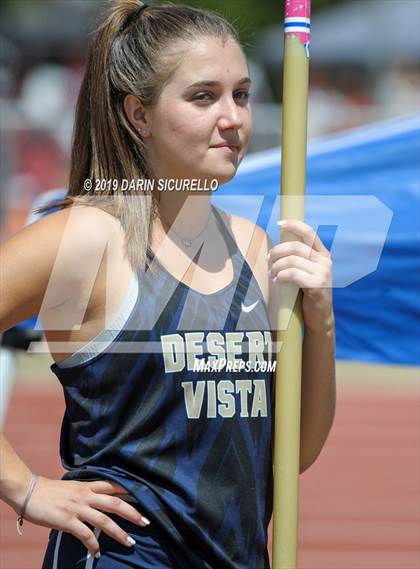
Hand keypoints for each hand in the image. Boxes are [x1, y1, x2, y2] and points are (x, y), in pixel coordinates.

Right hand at [23, 476, 149, 558]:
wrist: (29, 491)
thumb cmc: (50, 491)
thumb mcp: (72, 487)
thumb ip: (86, 492)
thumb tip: (97, 500)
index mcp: (88, 486)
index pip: (113, 486)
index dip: (129, 491)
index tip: (144, 497)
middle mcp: (86, 495)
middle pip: (115, 503)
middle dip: (132, 512)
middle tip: (145, 521)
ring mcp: (77, 508)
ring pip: (104, 520)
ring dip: (119, 532)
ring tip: (130, 542)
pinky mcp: (67, 520)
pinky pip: (85, 535)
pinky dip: (93, 545)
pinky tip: (97, 553)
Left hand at [268, 219, 333, 333]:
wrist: (319, 316)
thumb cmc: (308, 293)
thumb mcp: (307, 272)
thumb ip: (299, 259)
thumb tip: (276, 248)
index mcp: (323, 254)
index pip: (309, 233)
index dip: (294, 225)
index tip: (279, 224)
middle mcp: (325, 261)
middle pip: (295, 247)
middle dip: (277, 252)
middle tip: (268, 260)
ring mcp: (323, 273)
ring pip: (291, 261)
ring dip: (276, 267)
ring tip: (271, 274)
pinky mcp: (317, 285)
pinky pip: (293, 274)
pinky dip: (281, 276)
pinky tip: (277, 281)